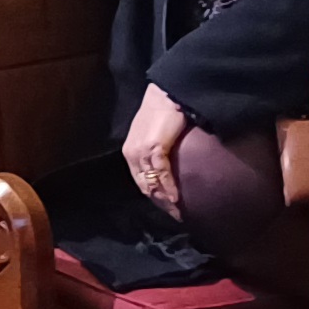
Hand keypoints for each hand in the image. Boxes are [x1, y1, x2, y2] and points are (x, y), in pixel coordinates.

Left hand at [122, 84, 190, 215]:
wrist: (167, 94)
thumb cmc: (164, 112)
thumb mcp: (155, 135)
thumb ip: (157, 151)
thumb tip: (168, 167)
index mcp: (131, 152)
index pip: (141, 181)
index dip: (154, 196)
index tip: (168, 207)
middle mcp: (132, 154)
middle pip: (144, 186)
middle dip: (159, 202)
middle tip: (175, 215)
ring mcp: (141, 152)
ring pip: (151, 183)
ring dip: (164, 199)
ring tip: (178, 211)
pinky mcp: (153, 148)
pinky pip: (160, 174)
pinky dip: (169, 187)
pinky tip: (177, 197)